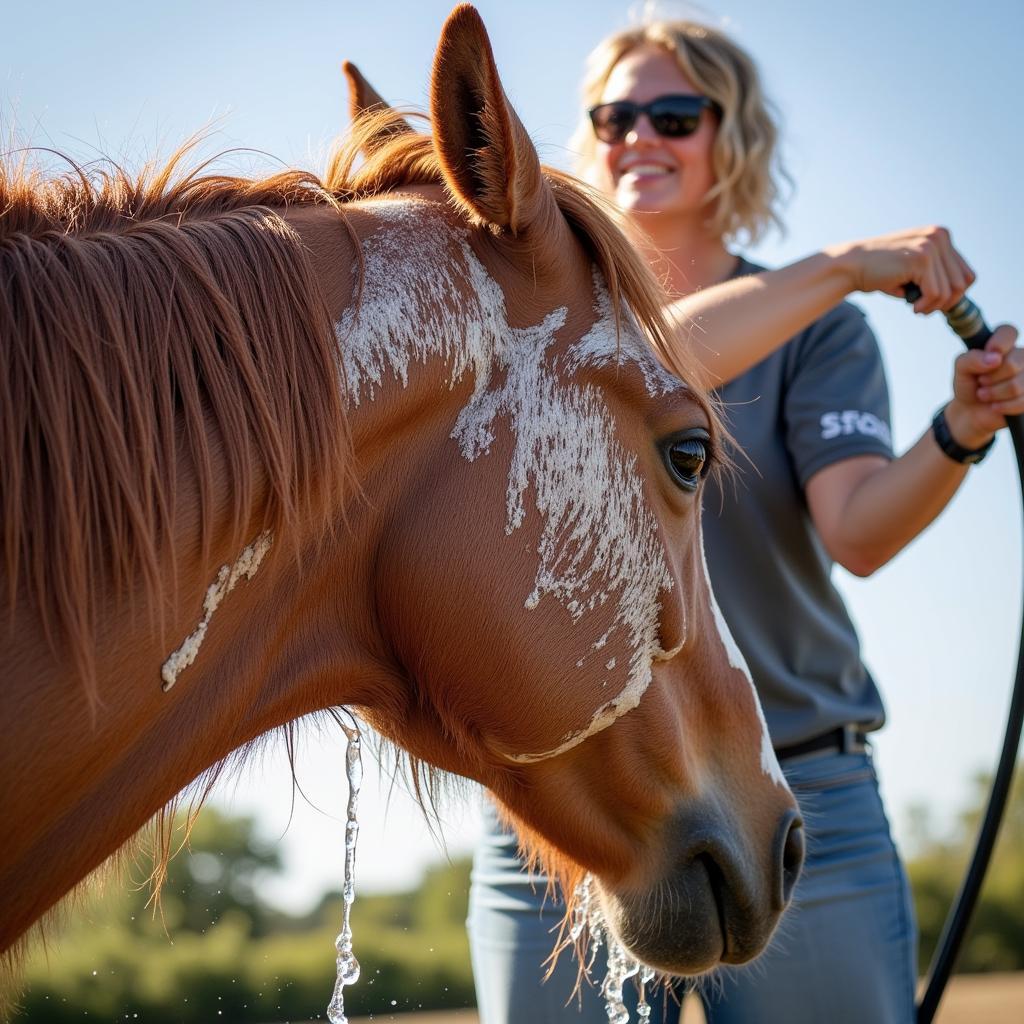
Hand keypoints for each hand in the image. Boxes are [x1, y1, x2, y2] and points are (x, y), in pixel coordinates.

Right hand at [826, 226, 974, 313]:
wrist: (851, 266)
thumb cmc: (880, 272)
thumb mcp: (913, 269)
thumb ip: (935, 274)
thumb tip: (958, 296)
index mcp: (940, 236)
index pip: (966, 273)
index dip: (954, 294)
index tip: (934, 304)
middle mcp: (940, 236)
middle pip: (963, 282)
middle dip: (946, 302)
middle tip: (924, 309)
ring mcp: (931, 245)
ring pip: (951, 290)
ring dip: (934, 306)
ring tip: (917, 308)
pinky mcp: (921, 259)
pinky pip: (936, 293)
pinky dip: (925, 306)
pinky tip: (912, 306)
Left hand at [945, 324, 1022, 447]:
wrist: (971, 410)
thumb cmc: (969, 384)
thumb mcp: (961, 369)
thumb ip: (971, 358)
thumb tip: (994, 358)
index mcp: (1003, 345)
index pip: (1008, 332)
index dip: (999, 343)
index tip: (988, 353)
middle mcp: (1020, 357)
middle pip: (1013, 363)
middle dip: (990, 378)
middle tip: (981, 381)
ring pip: (1017, 385)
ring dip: (994, 394)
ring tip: (984, 394)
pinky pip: (1022, 401)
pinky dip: (1002, 406)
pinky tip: (995, 405)